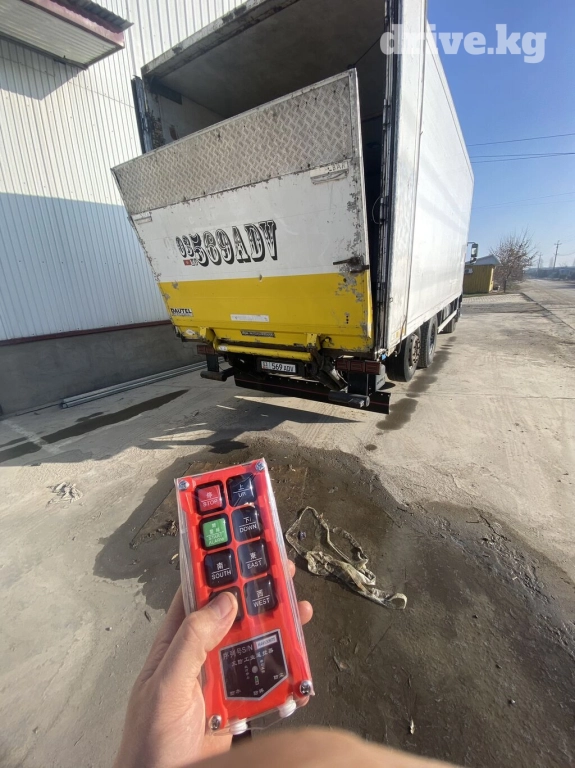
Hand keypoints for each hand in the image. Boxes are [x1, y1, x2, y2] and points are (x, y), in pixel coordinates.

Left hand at [113, 561, 312, 767]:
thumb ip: (191, 642)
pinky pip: (268, 682)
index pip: (198, 592)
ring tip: (298, 611)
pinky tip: (299, 666)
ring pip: (255, 643)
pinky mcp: (240, 705)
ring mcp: (221, 680)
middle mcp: (201, 655)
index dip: (218, 565)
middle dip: (258, 590)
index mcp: (176, 642)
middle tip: (281, 569)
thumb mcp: (166, 686)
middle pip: (235, 613)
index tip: (239, 542)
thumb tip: (223, 601)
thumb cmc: (149, 746)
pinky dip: (287, 673)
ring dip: (278, 628)